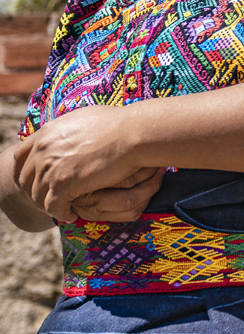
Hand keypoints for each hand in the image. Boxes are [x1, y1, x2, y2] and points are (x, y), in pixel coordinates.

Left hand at [14, 105, 148, 221]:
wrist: (133, 133)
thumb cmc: (119, 124)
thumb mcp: (84, 119)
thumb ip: (69, 129)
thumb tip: (71, 130)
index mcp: (46, 133)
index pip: (20, 157)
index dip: (26, 171)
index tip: (36, 180)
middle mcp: (43, 149)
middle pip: (25, 178)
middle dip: (35, 190)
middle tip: (50, 197)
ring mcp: (51, 167)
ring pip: (37, 195)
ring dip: (49, 204)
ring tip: (63, 209)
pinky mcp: (64, 183)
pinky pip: (53, 206)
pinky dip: (61, 213)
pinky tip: (72, 214)